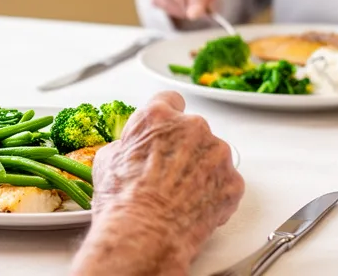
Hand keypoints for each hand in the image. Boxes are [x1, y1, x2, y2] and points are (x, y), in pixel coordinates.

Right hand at [71, 92, 243, 274]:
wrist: (143, 236)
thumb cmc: (122, 201)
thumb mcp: (105, 160)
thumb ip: (126, 145)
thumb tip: (130, 150)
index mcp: (158, 116)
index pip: (169, 100)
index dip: (165, 118)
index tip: (165, 130)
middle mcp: (192, 127)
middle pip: (192, 129)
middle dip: (183, 147)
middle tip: (167, 173)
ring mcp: (217, 154)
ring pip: (212, 155)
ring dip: (200, 169)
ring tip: (180, 195)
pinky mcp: (233, 182)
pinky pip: (225, 181)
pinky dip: (214, 192)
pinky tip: (194, 206)